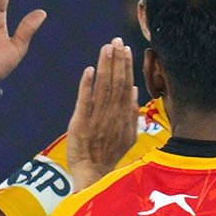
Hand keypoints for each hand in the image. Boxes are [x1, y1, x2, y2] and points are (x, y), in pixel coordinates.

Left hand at [62, 39, 136, 191]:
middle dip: (117, 60)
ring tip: (106, 48)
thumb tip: (135, 89)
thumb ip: (131, 113)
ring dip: (105, 67)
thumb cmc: (108, 155)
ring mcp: (97, 119)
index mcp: (123, 116)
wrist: (93, 174)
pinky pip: (85, 102)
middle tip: (116, 40)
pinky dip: (87, 85)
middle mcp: (112, 114)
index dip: (126, 66)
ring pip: (103, 88)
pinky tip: (89, 70)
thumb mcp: (127, 136)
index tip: (126, 48)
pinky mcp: (81, 124)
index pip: (126, 85)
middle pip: (116, 82)